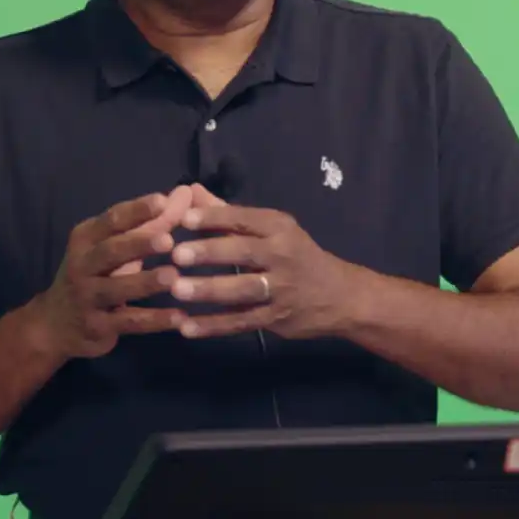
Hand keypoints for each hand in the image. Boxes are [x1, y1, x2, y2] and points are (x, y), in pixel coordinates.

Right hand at [39, 186, 193, 358]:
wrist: (55, 324)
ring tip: (173, 277)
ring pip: (117, 288)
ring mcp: (87, 297)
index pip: (112, 219)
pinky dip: (154, 321)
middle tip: (168, 240)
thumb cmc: (94, 274)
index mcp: (86, 238)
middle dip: (139, 244)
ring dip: (146, 282)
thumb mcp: (115, 245)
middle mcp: (82, 264)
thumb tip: (186, 192)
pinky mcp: (97, 326)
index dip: (137, 210)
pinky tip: (180, 318)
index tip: (163, 200)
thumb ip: (152, 222)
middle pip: (111, 251)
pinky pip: (129, 322)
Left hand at [166, 205, 348, 339]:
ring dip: (209, 290)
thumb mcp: (272, 229)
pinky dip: (214, 326)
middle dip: (210, 253)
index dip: (215, 218)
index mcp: (279, 228)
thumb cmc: (296, 255)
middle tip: (177, 255)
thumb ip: (228, 213)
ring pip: (242, 289)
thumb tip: (191, 191)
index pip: (244, 218)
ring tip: (177, 291)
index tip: (185, 219)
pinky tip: (186, 327)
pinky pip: (242, 322)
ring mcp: (281, 289)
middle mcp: (282, 255)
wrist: (341, 296)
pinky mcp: (277, 319)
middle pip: (244, 252)